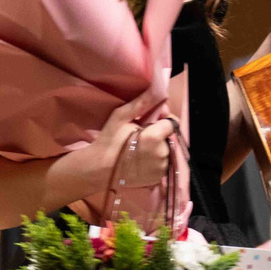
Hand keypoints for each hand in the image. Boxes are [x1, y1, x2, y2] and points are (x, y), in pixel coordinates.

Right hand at [66, 93, 175, 211]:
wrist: (98, 170)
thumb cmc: (108, 141)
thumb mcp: (120, 117)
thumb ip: (141, 104)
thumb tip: (157, 90)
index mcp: (155, 137)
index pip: (172, 123)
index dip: (162, 120)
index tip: (150, 122)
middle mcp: (162, 154)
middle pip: (169, 137)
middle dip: (159, 134)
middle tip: (140, 136)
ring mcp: (161, 169)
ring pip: (167, 151)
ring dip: (158, 148)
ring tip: (140, 149)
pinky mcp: (157, 179)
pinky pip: (162, 164)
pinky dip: (155, 161)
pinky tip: (141, 160)